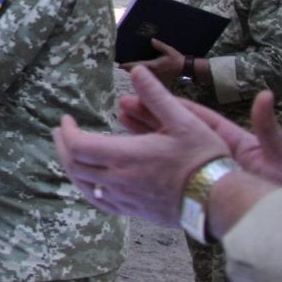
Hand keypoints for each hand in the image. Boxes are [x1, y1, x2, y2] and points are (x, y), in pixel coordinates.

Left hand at [52, 66, 228, 226]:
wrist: (220, 200)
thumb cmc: (202, 158)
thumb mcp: (183, 120)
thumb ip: (156, 95)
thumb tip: (137, 70)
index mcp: (124, 156)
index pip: (78, 146)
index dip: (67, 132)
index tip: (66, 120)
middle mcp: (118, 180)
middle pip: (74, 166)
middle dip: (62, 147)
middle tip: (61, 133)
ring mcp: (124, 199)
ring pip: (83, 186)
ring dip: (72, 168)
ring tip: (70, 154)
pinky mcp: (133, 211)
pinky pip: (99, 201)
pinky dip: (87, 188)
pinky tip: (90, 182)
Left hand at [119, 38, 183, 82]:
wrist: (185, 68)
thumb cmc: (176, 59)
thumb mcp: (168, 50)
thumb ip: (159, 45)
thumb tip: (151, 40)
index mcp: (153, 65)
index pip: (136, 66)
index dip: (127, 65)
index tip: (119, 65)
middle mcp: (152, 73)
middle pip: (136, 73)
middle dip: (128, 69)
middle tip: (121, 65)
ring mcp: (154, 78)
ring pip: (140, 77)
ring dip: (134, 72)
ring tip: (127, 67)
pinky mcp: (158, 81)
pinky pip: (147, 78)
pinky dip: (142, 75)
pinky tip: (140, 72)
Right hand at [123, 89, 281, 188]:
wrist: (278, 219)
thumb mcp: (279, 155)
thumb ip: (268, 127)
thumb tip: (266, 95)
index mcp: (231, 140)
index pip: (195, 117)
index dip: (169, 105)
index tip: (146, 94)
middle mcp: (213, 153)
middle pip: (176, 130)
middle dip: (149, 117)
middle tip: (124, 105)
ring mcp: (203, 170)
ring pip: (169, 150)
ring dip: (145, 136)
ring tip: (122, 122)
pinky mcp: (196, 188)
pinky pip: (169, 174)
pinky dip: (150, 165)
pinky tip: (132, 160)